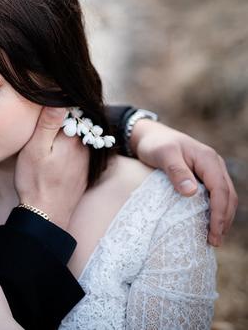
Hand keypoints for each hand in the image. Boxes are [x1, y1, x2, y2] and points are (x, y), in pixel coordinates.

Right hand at [14, 107, 89, 229]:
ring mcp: (86, 160)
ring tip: (49, 134)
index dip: (57, 103)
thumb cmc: (35, 181)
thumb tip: (59, 97)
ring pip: (78, 136)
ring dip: (67, 131)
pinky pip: (78, 150)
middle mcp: (85, 147)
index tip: (44, 100)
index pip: (70, 109)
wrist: (46, 215)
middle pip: (77, 122)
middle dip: (64, 117)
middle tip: (44, 117)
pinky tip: (55, 153)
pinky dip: (68, 146)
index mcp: (73, 137)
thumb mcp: (35, 149)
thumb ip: (49, 123)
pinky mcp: (83, 171)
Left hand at [131, 119, 237, 246]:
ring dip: (222, 218)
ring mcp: (210, 171)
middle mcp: (214, 165)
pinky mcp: (203, 176)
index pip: (221, 190)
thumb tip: (191, 192)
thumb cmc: (154, 144)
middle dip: (224, 220)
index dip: (219, 213)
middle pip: (228, 196)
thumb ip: (176, 171)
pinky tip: (207, 224)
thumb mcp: (163, 155)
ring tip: (214, 238)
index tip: (214, 232)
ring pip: (225, 197)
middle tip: (214, 241)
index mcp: (208, 159)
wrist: (149, 135)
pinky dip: (215, 211)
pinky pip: (215, 196)